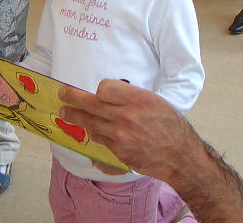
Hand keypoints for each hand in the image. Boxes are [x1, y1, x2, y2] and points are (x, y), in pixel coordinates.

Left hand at [60, 80, 242, 221]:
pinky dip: (94, 136)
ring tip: (67, 114)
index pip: (104, 88)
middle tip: (62, 94)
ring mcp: (120, 136)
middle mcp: (127, 116)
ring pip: (90, 125)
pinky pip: (99, 142)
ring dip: (78, 119)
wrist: (180, 155)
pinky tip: (89, 133)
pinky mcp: (118, 152)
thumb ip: (132, 97)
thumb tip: (109, 93)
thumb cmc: (171, 125)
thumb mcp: (156, 102)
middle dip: (72, 98)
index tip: (99, 91)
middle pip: (90, 104)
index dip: (100, 89)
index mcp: (139, 99)